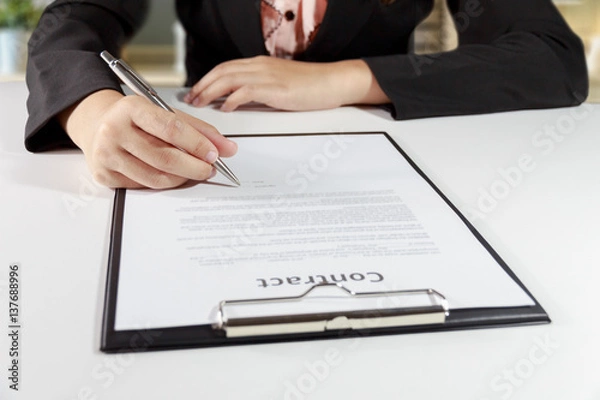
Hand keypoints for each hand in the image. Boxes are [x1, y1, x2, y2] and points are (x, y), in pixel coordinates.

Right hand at [59, 90, 237, 188]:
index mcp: (131, 108)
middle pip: (165, 158)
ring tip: (194, 172)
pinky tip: (171, 175)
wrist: (97, 124)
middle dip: (195, 167)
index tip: (214, 154)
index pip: (171, 128)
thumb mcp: (166, 114)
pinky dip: (163, 183)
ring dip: (182, 178)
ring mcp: (106, 154)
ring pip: (156, 177)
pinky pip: (144, 186)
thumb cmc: (137, 119)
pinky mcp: (104, 175)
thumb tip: (228, 149)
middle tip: (209, 169)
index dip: (197, 144)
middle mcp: (114, 130)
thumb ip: (199, 130)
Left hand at [183, 56, 389, 111]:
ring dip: (210, 91)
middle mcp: (260, 66)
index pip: (226, 67)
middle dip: (202, 85)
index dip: (207, 79)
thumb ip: (260, 89)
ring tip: (200, 103)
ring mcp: (267, 76)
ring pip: (229, 79)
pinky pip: (245, 91)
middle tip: (191, 99)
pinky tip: (225, 108)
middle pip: (222, 71)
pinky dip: (231, 99)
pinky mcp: (275, 89)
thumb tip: (241, 99)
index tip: (197, 90)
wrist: (333, 82)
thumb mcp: (280, 84)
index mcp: (260, 64)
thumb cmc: (312, 85)